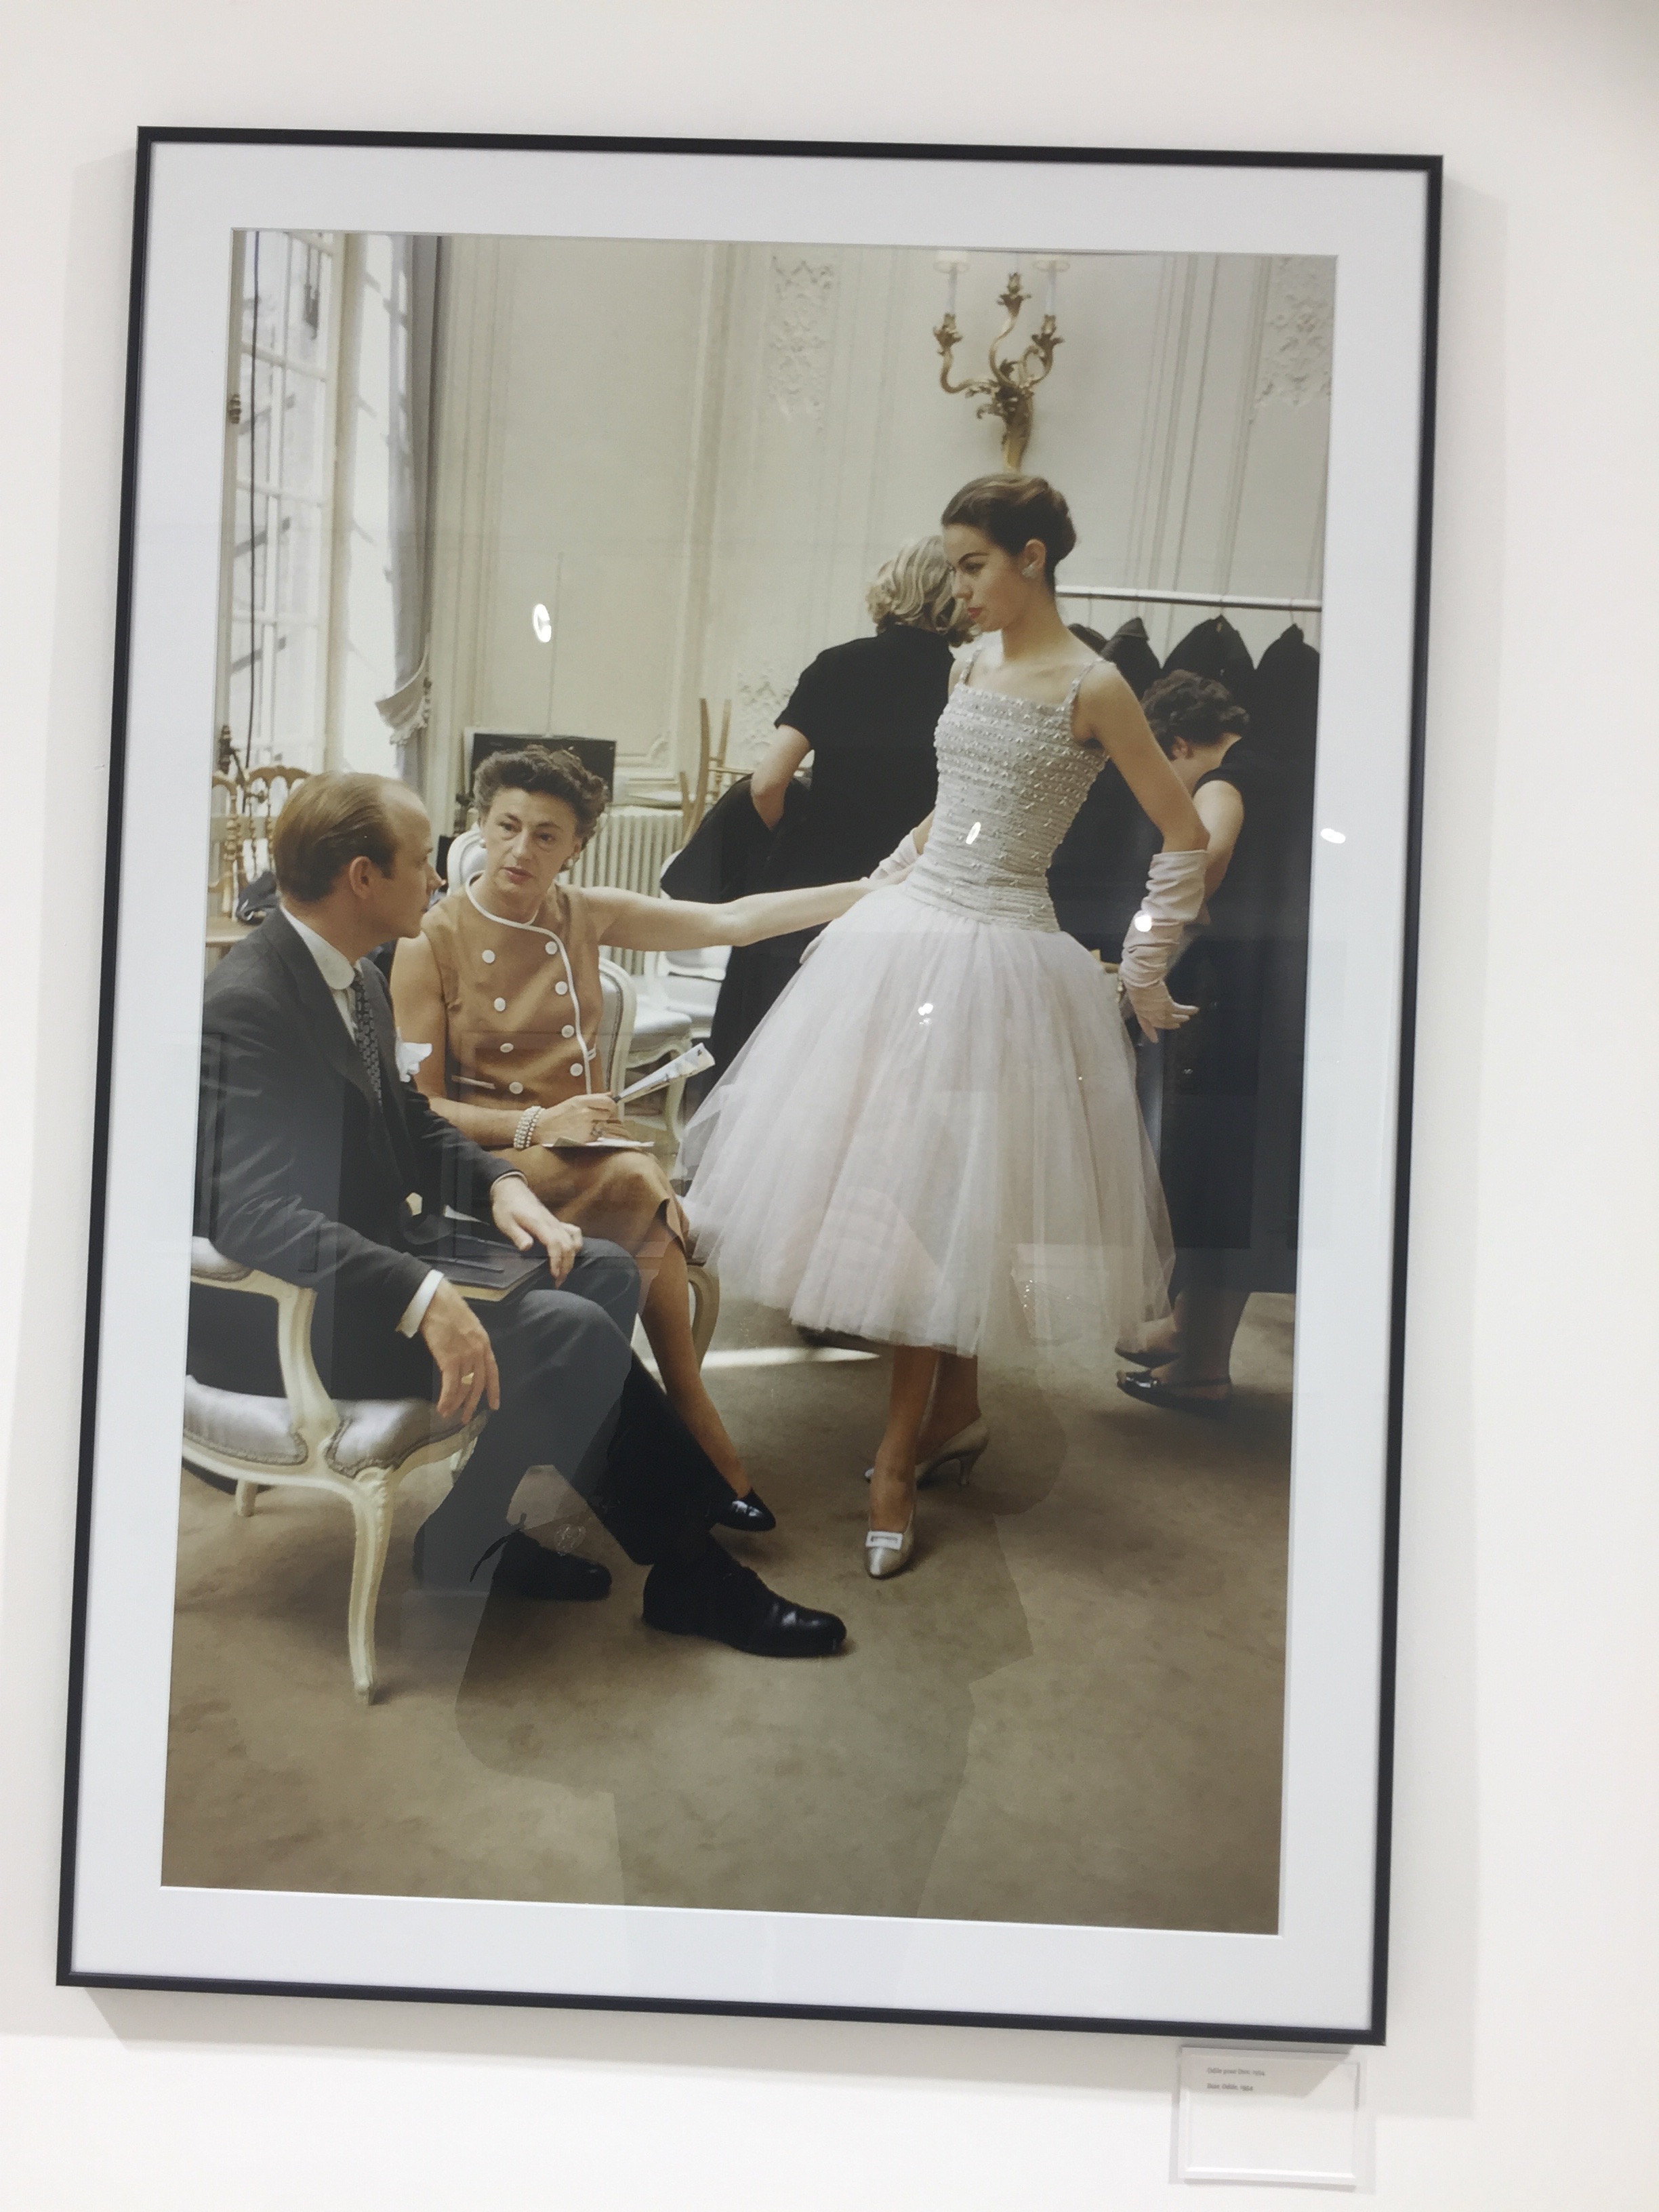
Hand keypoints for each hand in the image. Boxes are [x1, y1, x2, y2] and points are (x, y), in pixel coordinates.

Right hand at [419, 1281, 499, 1422]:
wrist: (434, 1300)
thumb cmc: (447, 1309)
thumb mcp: (467, 1326)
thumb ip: (469, 1342)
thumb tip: (464, 1357)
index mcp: (484, 1342)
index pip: (493, 1371)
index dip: (493, 1390)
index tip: (494, 1405)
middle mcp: (478, 1351)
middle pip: (479, 1383)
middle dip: (472, 1402)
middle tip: (466, 1417)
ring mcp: (466, 1355)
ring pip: (464, 1387)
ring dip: (456, 1404)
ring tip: (449, 1414)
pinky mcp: (450, 1359)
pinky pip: (451, 1385)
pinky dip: (447, 1399)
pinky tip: (442, 1408)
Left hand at [491, 1174, 582, 1283]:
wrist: (511, 1190)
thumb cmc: (506, 1207)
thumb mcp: (505, 1222)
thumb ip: (517, 1235)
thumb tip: (528, 1247)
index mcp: (538, 1223)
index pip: (554, 1243)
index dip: (556, 1260)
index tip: (554, 1274)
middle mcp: (552, 1222)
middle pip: (567, 1245)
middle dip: (565, 1265)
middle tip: (558, 1281)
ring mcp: (556, 1222)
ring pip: (572, 1241)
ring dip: (571, 1258)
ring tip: (564, 1273)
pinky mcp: (556, 1222)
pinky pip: (574, 1232)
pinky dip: (576, 1243)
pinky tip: (573, 1253)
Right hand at [535, 1093, 619, 1146]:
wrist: (544, 1128)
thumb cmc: (559, 1114)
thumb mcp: (575, 1101)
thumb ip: (594, 1098)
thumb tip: (611, 1094)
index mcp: (583, 1101)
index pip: (608, 1102)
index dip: (611, 1105)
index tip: (610, 1108)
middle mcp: (586, 1112)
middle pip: (608, 1114)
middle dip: (604, 1116)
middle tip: (595, 1117)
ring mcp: (586, 1126)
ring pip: (603, 1125)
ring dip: (598, 1126)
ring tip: (586, 1125)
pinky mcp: (585, 1138)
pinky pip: (597, 1135)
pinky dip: (593, 1135)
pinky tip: (583, 1132)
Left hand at [1125, 978, 1197, 1044]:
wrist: (1139, 980)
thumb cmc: (1133, 978)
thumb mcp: (1132, 984)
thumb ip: (1134, 985)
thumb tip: (1130, 976)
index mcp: (1138, 1009)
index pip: (1144, 1024)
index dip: (1150, 1032)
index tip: (1155, 1040)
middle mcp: (1149, 1014)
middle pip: (1160, 1023)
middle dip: (1169, 1025)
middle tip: (1177, 1025)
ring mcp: (1158, 1011)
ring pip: (1171, 1018)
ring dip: (1180, 1018)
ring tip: (1186, 1018)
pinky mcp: (1167, 1006)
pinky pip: (1179, 1010)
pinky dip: (1187, 1010)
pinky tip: (1194, 1009)